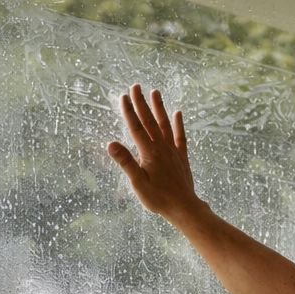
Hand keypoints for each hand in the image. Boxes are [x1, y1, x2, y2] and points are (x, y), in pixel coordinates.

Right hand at [108, 85, 203, 222]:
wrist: (183, 206)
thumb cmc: (158, 198)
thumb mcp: (137, 182)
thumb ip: (126, 161)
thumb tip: (111, 144)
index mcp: (149, 152)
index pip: (136, 127)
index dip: (129, 111)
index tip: (123, 96)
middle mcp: (161, 147)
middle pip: (149, 121)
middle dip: (141, 103)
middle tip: (136, 86)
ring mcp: (173, 150)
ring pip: (165, 124)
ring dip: (159, 108)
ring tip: (155, 92)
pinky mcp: (181, 157)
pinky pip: (180, 136)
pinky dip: (178, 124)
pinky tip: (178, 113)